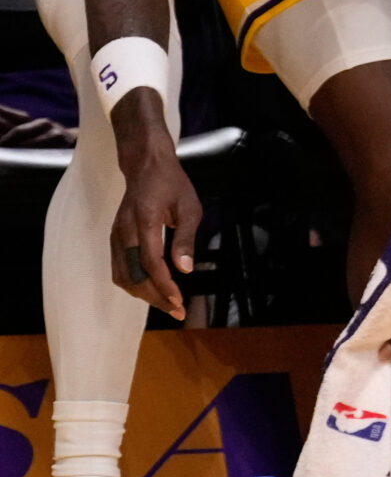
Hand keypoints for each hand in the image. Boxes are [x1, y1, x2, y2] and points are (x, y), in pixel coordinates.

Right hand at [108, 106, 199, 318]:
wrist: (146, 166)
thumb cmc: (172, 185)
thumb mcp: (190, 207)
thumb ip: (186, 239)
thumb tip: (184, 269)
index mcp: (143, 220)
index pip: (149, 261)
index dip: (163, 285)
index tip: (179, 301)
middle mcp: (124, 230)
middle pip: (133, 274)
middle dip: (155, 296)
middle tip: (177, 309)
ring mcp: (115, 235)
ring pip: (122, 275)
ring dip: (143, 294)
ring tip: (167, 303)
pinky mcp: (115, 239)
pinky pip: (119, 268)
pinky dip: (134, 283)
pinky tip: (153, 288)